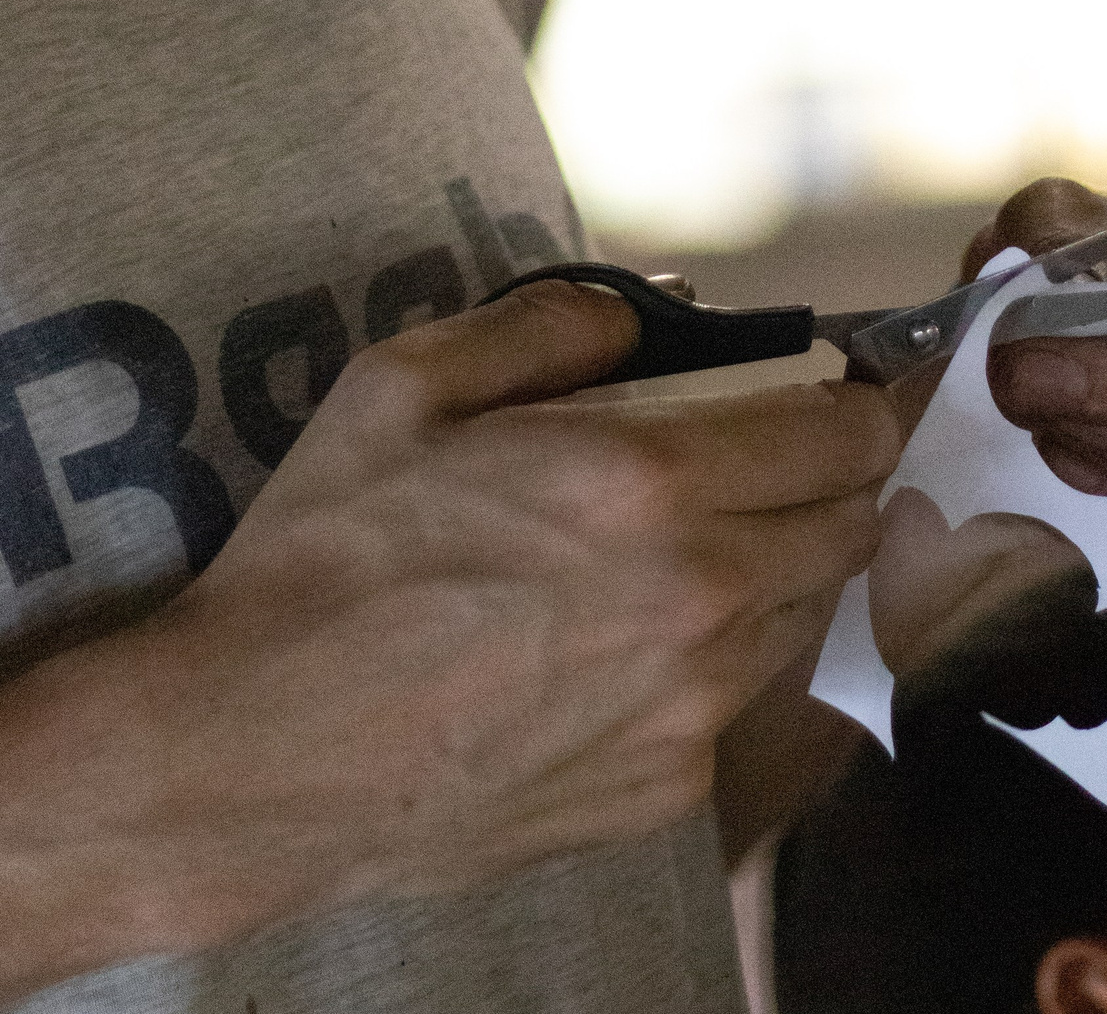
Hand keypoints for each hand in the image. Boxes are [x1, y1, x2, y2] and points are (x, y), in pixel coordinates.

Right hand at [122, 277, 901, 935]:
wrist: (257, 756)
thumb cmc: (323, 558)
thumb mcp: (405, 383)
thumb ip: (550, 324)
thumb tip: (647, 313)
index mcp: (647, 483)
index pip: (837, 433)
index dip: (846, 402)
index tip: (824, 392)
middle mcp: (697, 600)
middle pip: (849, 528)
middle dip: (825, 481)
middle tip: (762, 460)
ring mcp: (689, 712)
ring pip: (802, 618)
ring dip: (775, 569)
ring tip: (685, 550)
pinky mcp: (662, 794)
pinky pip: (732, 706)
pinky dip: (709, 664)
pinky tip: (620, 647)